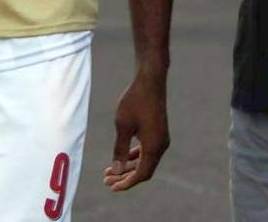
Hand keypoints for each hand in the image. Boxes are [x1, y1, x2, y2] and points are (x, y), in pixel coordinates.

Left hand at [102, 68, 168, 190]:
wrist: (150, 80)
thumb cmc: (134, 101)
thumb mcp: (122, 126)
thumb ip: (119, 149)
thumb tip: (116, 170)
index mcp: (154, 146)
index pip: (141, 174)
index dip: (126, 183)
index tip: (111, 187)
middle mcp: (161, 145)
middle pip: (144, 170)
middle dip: (125, 176)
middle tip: (106, 179)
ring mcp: (161, 139)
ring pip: (145, 161)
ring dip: (129, 167)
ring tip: (110, 170)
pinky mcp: (158, 132)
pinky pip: (147, 151)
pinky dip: (135, 156)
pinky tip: (122, 156)